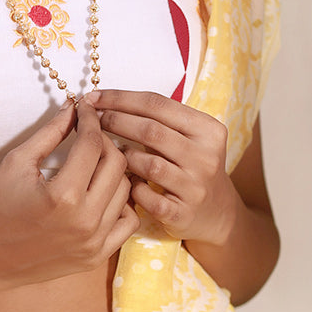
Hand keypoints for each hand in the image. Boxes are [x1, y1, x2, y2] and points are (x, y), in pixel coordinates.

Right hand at [0, 98, 138, 295]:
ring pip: (126, 190)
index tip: (84, 107)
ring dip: (114, 168)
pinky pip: (128, 222)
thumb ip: (51, 132)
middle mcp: (86, 221)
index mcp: (64, 195)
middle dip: (105, 139)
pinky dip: (122, 202)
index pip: (91, 144)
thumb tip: (73, 108)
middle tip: (89, 131)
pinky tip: (102, 190)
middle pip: (116, 164)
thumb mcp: (19, 161)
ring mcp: (94, 243)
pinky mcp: (96, 257)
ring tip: (95, 158)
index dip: (90, 119)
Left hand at [86, 90, 237, 244]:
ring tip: (111, 150)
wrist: (218, 213)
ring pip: (148, 163)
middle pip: (150, 130)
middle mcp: (207, 157)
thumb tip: (104, 100)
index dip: (120, 97)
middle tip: (92, 119)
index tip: (94, 96)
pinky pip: (146, 196)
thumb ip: (157, 117)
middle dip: (115, 120)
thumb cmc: (190, 163)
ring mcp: (196, 188)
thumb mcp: (188, 136)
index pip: (157, 103)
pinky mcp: (183, 214)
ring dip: (123, 155)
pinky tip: (125, 181)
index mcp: (208, 130)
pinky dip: (131, 186)